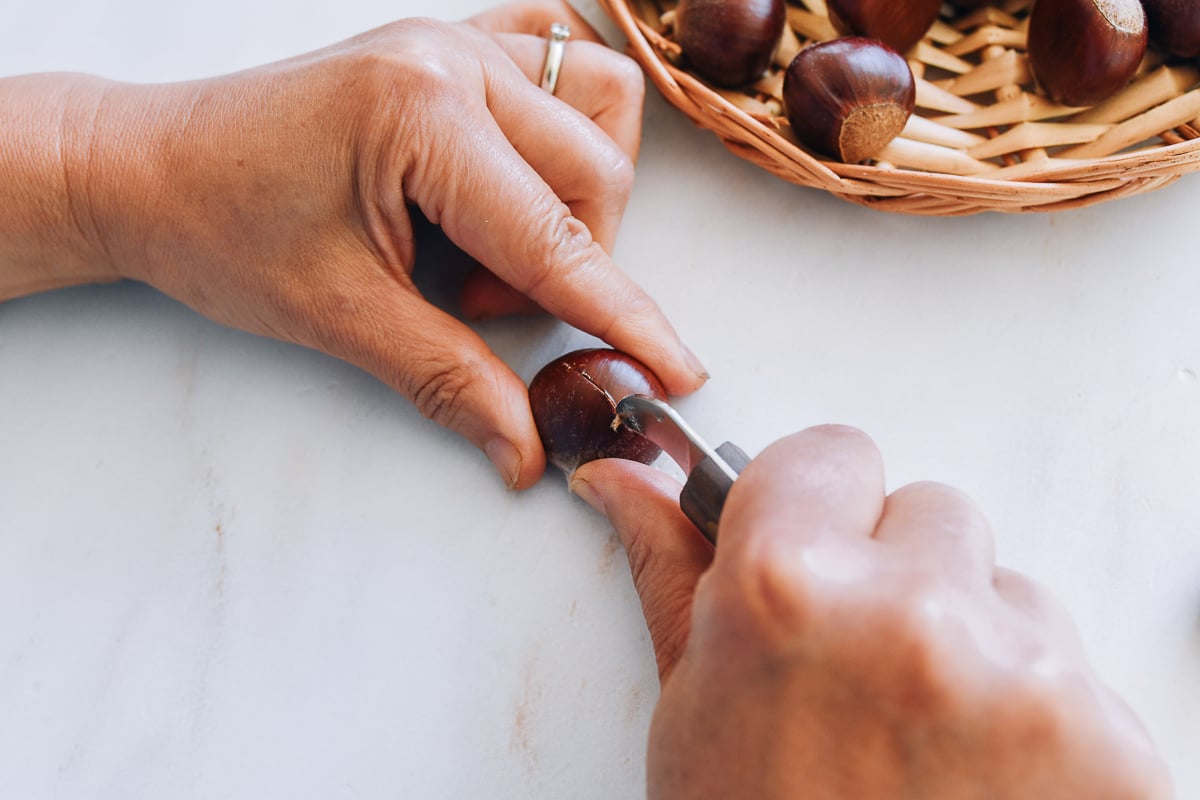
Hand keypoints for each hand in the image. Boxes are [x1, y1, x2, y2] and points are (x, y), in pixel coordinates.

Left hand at [0, 1, 706, 487]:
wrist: (145, 167)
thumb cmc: (218, 229)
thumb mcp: (338, 317)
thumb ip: (449, 379)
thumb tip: (526, 449)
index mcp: (420, 115)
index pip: (555, 239)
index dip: (625, 317)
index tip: (679, 369)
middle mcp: (452, 60)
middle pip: (596, 175)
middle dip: (564, 265)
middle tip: (474, 304)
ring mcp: (455, 41)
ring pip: (598, 115)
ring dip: (575, 197)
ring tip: (484, 242)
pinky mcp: (449, 47)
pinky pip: (559, 59)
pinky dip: (567, 123)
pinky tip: (523, 169)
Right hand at [571, 426, 1170, 798]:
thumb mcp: (693, 718)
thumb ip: (675, 580)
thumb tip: (626, 482)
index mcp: (786, 591)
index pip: (829, 453)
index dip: (818, 504)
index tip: (821, 549)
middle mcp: (910, 613)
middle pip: (933, 514)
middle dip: (902, 576)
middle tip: (868, 678)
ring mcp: (1023, 676)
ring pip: (1012, 592)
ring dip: (977, 647)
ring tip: (929, 745)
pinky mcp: (1112, 742)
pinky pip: (1078, 675)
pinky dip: (1043, 720)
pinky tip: (987, 783)